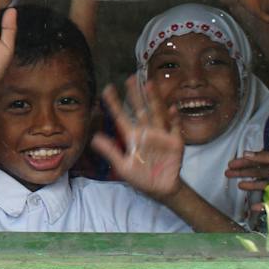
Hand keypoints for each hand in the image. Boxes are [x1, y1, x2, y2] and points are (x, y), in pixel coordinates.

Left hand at [91, 78, 184, 200]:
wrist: (161, 189)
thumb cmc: (140, 177)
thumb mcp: (123, 166)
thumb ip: (110, 151)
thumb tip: (93, 138)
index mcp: (132, 136)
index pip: (121, 116)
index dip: (114, 103)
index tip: (107, 89)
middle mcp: (146, 131)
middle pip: (140, 109)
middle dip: (135, 95)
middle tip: (129, 78)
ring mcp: (161, 135)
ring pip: (157, 113)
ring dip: (154, 100)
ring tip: (149, 85)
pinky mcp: (175, 142)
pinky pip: (174, 128)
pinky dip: (174, 118)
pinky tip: (172, 109)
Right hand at [227, 150, 268, 212]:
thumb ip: (265, 157)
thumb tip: (246, 154)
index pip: (257, 161)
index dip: (244, 162)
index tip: (231, 164)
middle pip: (257, 172)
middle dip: (242, 172)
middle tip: (228, 173)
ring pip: (262, 185)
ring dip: (250, 185)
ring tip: (239, 185)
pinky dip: (262, 205)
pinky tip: (253, 207)